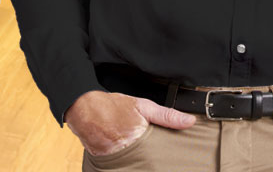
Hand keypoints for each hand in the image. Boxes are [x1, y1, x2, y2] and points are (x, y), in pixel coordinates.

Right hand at [66, 91, 195, 155]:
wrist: (82, 107)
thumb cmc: (112, 105)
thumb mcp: (142, 106)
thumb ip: (166, 115)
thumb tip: (190, 121)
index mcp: (140, 139)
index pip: (161, 158)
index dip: (167, 162)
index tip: (176, 163)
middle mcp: (128, 152)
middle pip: (148, 165)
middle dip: (154, 164)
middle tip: (159, 161)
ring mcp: (116, 159)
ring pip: (135, 168)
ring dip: (140, 165)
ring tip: (143, 160)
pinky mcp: (105, 163)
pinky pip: (121, 168)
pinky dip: (126, 164)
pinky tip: (129, 158)